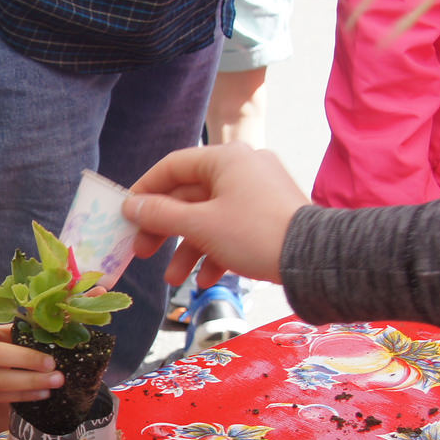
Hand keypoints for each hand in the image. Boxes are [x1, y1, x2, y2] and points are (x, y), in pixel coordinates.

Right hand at [122, 143, 307, 287]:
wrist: (313, 259)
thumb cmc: (253, 234)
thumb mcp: (200, 225)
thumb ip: (161, 214)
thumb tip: (131, 206)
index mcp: (224, 158)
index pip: (172, 167)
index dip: (145, 191)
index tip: (126, 215)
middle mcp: (242, 168)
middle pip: (189, 196)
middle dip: (165, 230)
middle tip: (142, 252)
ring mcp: (258, 191)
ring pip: (210, 217)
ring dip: (189, 249)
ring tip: (175, 280)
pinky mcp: (270, 215)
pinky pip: (233, 228)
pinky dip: (217, 252)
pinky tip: (207, 280)